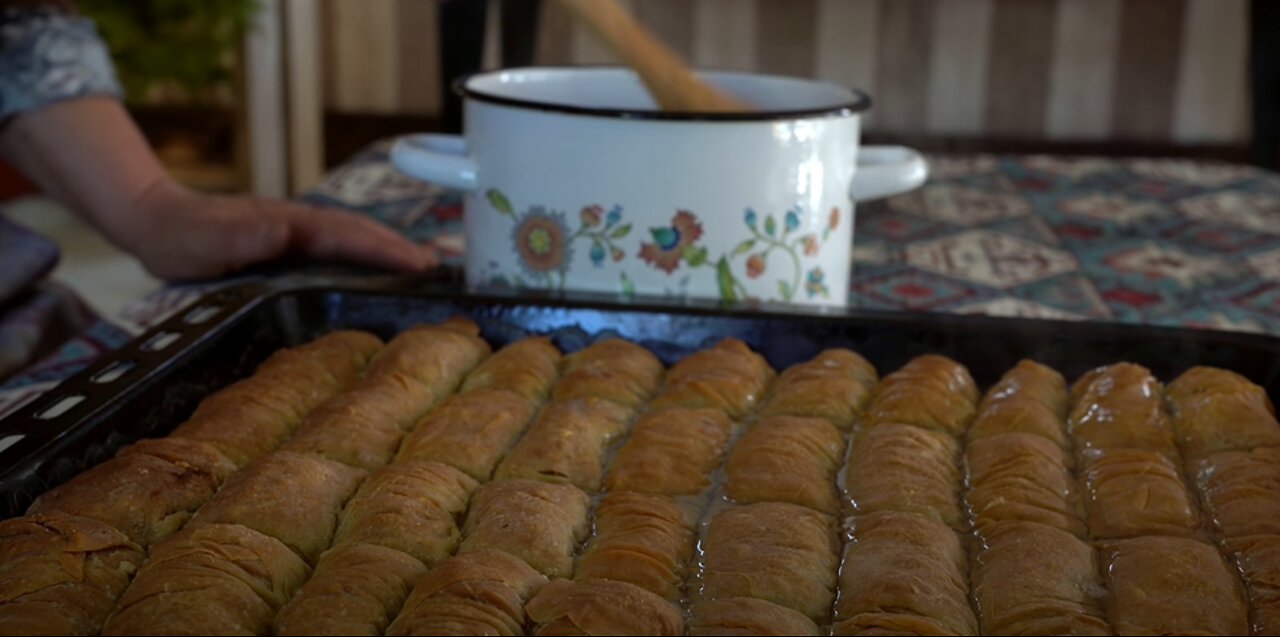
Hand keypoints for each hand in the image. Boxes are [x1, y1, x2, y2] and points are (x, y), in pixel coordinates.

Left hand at [127, 180, 438, 280]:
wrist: (156, 221)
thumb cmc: (179, 237)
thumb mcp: (203, 239)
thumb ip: (239, 233)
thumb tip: (283, 228)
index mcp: (291, 225)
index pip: (349, 237)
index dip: (386, 251)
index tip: (421, 266)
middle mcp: (302, 224)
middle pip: (363, 235)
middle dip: (403, 250)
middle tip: (443, 274)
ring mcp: (300, 233)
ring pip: (356, 240)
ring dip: (392, 252)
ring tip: (429, 272)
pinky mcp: (294, 245)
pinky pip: (341, 250)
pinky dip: (369, 257)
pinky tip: (381, 274)